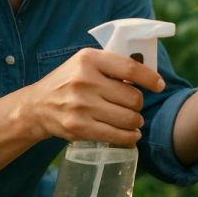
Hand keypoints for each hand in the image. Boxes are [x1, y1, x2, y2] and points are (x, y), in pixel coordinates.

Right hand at [16, 48, 164, 145]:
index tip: (159, 85)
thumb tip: (147, 74)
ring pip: (128, 118)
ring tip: (133, 120)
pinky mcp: (79, 128)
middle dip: (138, 103)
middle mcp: (85, 80)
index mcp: (89, 59)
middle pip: (132, 97)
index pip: (130, 68)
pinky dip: (130, 137)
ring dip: (136, 121)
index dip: (150, 78)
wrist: (37, 106)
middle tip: (134, 105)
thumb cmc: (69, 81)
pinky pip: (117, 135)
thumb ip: (111, 65)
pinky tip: (131, 134)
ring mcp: (81, 105)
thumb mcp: (85, 62)